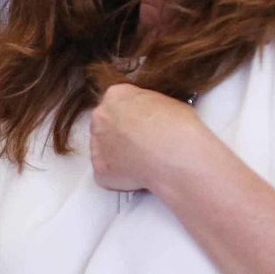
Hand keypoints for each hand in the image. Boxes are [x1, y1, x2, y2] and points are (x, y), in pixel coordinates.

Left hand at [88, 83, 208, 193]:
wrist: (175, 154)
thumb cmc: (177, 127)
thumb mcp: (168, 103)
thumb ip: (150, 108)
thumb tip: (154, 118)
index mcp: (116, 95)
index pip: (116, 104)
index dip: (131, 118)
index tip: (141, 127)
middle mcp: (100, 116)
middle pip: (105, 125)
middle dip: (120, 136)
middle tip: (141, 146)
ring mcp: (96, 142)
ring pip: (103, 150)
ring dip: (118, 156)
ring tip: (142, 162)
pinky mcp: (99, 167)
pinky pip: (107, 174)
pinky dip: (120, 178)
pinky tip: (138, 176)